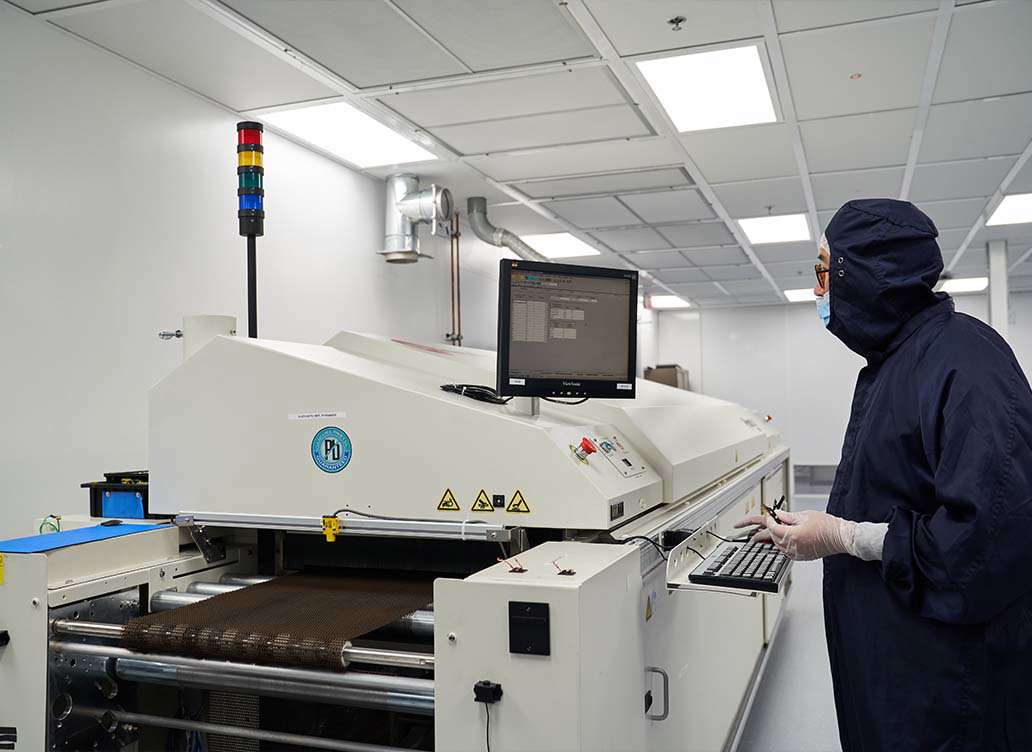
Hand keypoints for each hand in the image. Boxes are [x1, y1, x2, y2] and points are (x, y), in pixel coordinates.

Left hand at [733, 510, 856, 560]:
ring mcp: (795, 553)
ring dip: (769, 537)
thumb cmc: (827, 526)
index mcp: (790, 535)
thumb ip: (787, 516)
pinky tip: (777, 539)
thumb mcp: (804, 515)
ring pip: (776, 545)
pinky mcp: (800, 556)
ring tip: (757, 534)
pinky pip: (785, 550)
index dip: (767, 519)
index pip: (771, 527)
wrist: (841, 538)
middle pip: (770, 537)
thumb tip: (777, 515)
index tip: (767, 514)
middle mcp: (791, 546)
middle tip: (742, 527)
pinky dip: (779, 543)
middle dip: (759, 532)